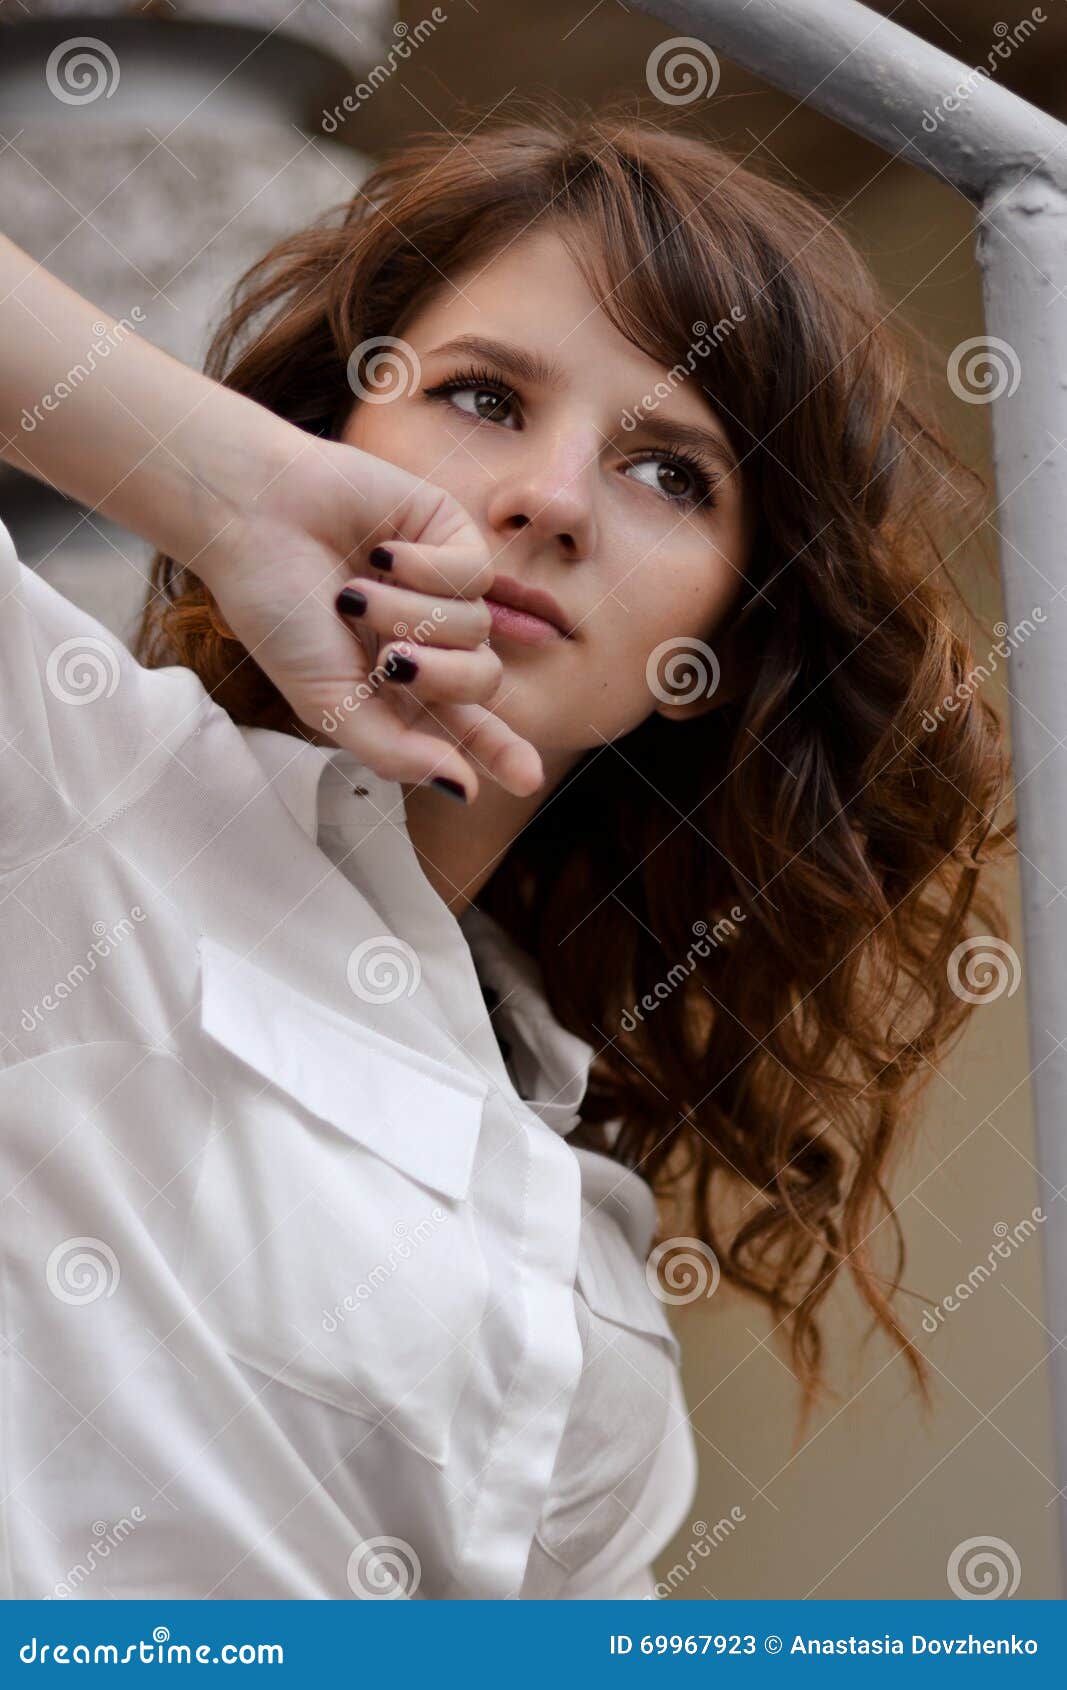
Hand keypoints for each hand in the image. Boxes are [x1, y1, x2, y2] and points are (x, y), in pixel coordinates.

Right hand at [197, 432, 543, 802]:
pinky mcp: (450, 535)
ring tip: (352, 594)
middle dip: (441, 677)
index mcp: (402, 687)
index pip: (467, 727)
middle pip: (482, 681)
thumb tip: (466, 791)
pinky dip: (424, 570)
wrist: (252, 523)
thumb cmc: (280, 616)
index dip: (501, 751)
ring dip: (408, 615)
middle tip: (390, 662)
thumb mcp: (329, 703)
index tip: (528, 780)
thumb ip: (395, 753)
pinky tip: (381, 553)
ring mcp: (443, 587)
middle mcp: (430, 639)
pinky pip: (475, 574)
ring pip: (477, 627)